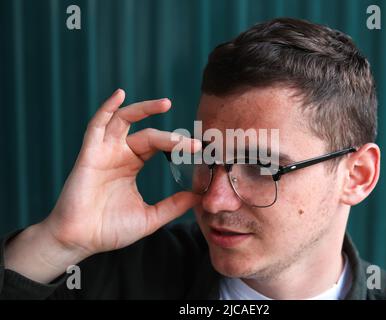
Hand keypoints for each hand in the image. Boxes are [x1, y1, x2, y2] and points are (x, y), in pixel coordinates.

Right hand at [42, 89, 200, 255]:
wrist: (82, 240)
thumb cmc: (110, 229)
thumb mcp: (150, 217)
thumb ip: (173, 206)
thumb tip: (198, 197)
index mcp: (132, 165)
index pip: (158, 146)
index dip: (177, 146)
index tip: (198, 150)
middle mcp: (119, 154)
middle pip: (148, 134)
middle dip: (170, 137)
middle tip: (191, 142)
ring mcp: (104, 152)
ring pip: (123, 121)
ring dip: (143, 109)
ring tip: (165, 104)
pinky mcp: (89, 154)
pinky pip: (96, 126)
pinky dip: (107, 108)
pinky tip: (119, 95)